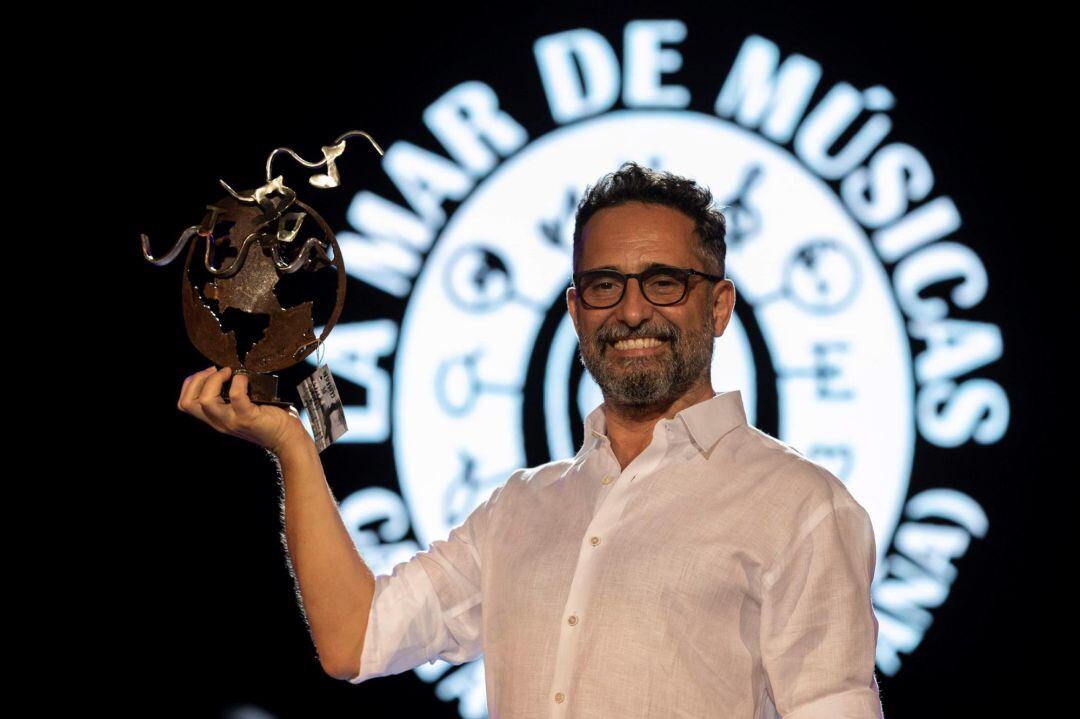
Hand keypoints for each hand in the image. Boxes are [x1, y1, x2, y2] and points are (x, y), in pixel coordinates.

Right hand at [177, 365, 308, 454]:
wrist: (288, 439)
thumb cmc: (269, 420)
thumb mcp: (241, 410)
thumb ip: (229, 399)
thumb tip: (225, 373)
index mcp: (216, 419)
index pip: (185, 404)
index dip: (190, 384)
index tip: (207, 373)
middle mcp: (220, 422)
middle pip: (188, 403)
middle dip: (197, 380)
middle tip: (217, 371)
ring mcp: (232, 421)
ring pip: (206, 400)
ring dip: (215, 380)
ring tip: (228, 373)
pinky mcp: (248, 418)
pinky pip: (236, 396)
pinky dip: (239, 382)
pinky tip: (245, 379)